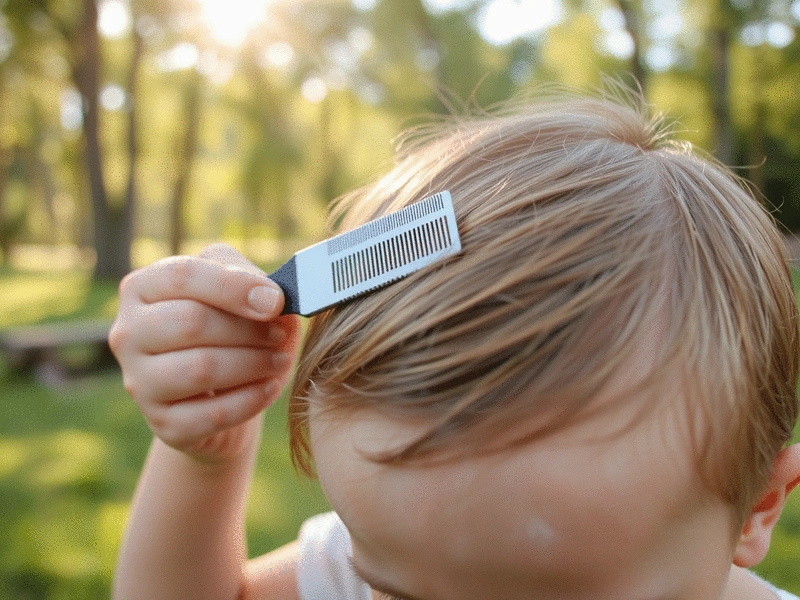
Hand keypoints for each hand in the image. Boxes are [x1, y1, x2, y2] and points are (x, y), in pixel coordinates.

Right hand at [109, 243, 300, 462]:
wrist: (219, 393)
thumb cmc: (229, 327)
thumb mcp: (236, 290)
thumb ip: (251, 280)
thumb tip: (272, 298)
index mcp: (142, 288)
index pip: (182, 276)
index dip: (234, 287)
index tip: (276, 301)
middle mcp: (128, 333)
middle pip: (191, 322)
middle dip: (248, 329)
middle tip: (280, 335)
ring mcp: (139, 382)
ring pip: (201, 370)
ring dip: (253, 363)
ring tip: (280, 360)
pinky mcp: (162, 424)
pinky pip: (212, 414)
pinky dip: (251, 400)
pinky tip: (271, 388)